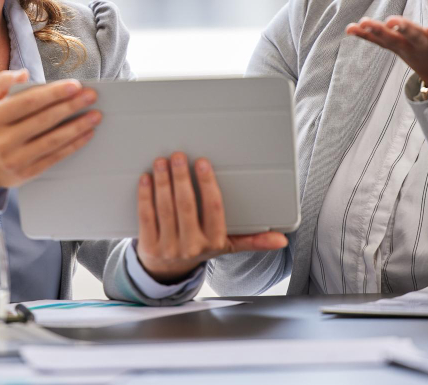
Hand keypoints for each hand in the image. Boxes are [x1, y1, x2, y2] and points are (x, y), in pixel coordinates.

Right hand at [0, 69, 100, 194]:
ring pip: (52, 141)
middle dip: (70, 107)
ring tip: (95, 115)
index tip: (75, 85)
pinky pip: (54, 158)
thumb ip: (0, 83)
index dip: (53, 94)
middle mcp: (2, 140)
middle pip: (43, 121)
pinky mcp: (25, 174)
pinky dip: (73, 145)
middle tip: (91, 96)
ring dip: (77, 127)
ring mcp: (14, 159)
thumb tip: (23, 73)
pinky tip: (86, 134)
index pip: (28, 103)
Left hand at [135, 152, 287, 282]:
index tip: (203, 162)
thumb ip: (254, 240)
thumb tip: (281, 240)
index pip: (213, 208)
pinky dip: (145, 196)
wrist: (168, 273)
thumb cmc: (200, 249)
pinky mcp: (148, 247)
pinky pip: (147, 216)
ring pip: (165, 209)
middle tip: (179, 156)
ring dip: (163, 183)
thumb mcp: (228, 246)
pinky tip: (146, 179)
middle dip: (182, 178)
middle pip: (186, 206)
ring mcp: (169, 247)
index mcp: (215, 241)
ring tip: (163, 162)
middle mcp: (192, 246)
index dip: (208, 184)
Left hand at [346, 0, 427, 86]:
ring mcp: (410, 50)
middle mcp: (427, 45)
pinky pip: (379, 43)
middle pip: (414, 36)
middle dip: (404, 29)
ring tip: (362, 24)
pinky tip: (350, 28)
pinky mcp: (398, 50)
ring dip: (376, 32)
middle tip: (393, 21)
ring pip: (392, 41)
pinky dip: (365, 36)